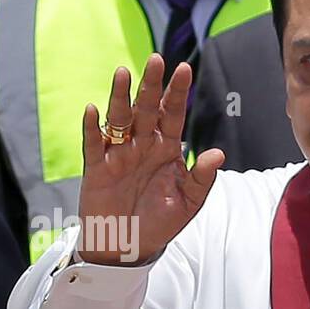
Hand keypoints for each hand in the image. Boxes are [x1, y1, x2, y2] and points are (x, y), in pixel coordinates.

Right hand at [77, 52, 223, 265]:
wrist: (129, 248)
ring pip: (119, 119)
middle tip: (156, 60)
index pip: (173, 114)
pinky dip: (91, 128)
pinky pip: (94, 144)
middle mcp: (142, 145)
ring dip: (119, 96)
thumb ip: (201, 179)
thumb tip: (217, 154)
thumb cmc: (160, 223)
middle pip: (146, 109)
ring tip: (122, 73)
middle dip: (150, 85)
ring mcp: (119, 154)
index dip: (177, 92)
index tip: (184, 69)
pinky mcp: (97, 168)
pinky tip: (92, 110)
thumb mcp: (187, 203)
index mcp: (166, 148)